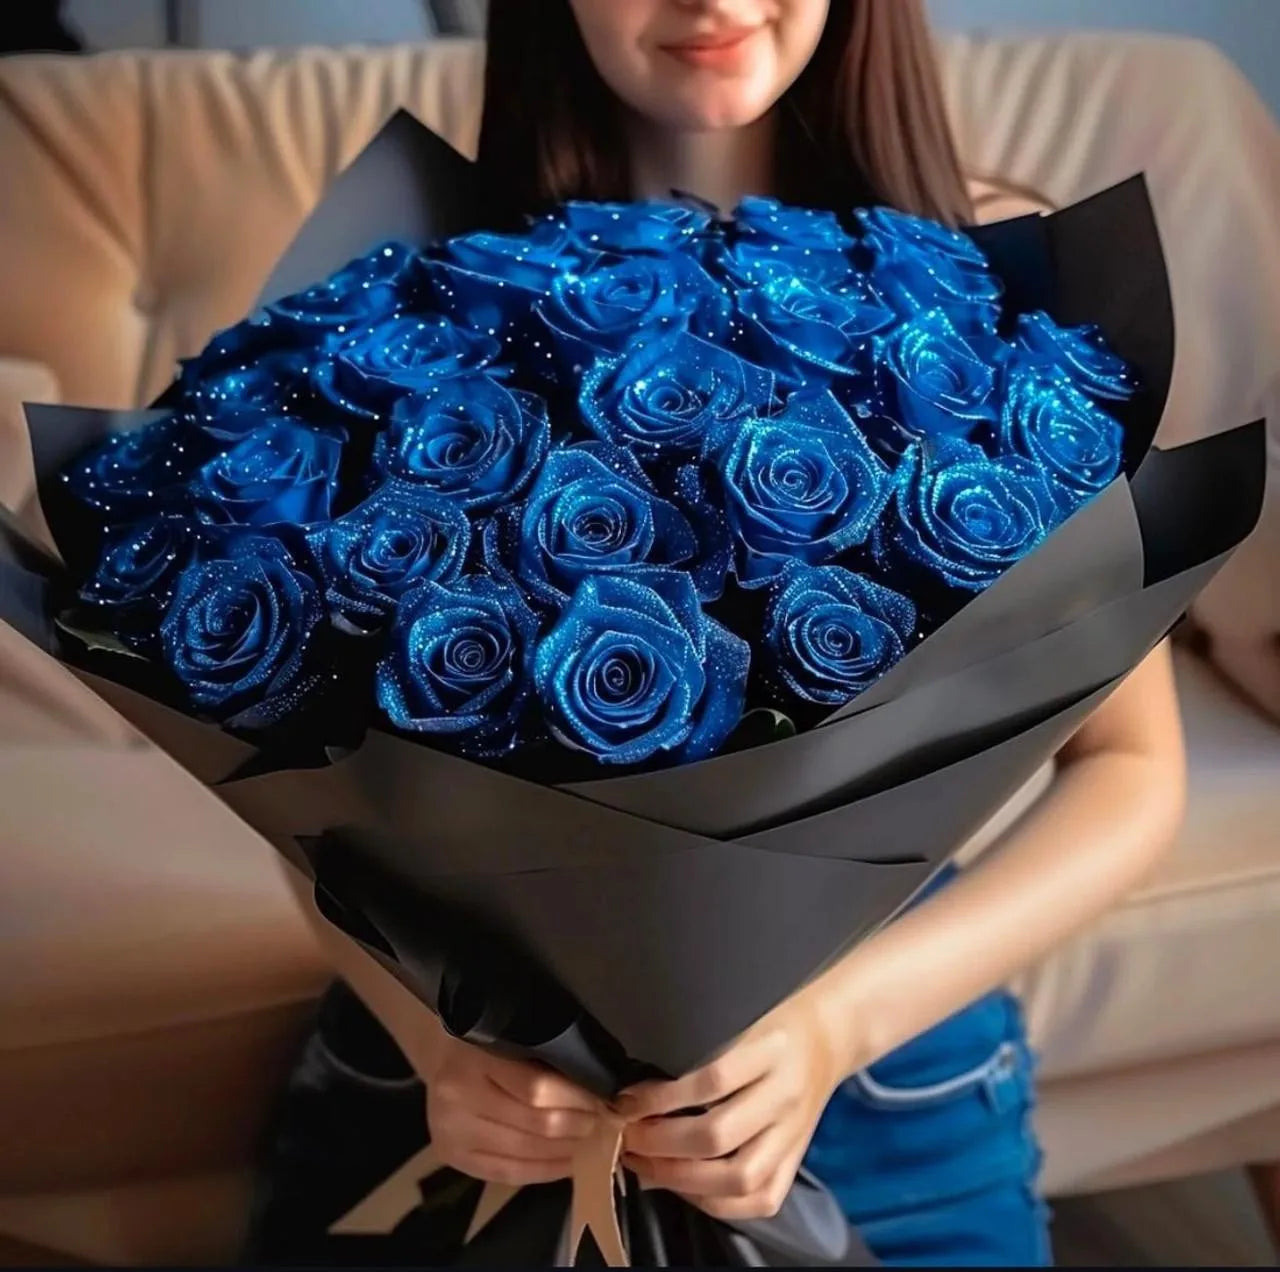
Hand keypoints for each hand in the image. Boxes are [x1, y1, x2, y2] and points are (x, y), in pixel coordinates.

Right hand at [426, 1033, 606, 1186]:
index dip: (577, 1100)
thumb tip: (600, 1089)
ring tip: (591, 1145)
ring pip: (523, 1153)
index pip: (537, 1089)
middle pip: (533, 1124)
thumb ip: (547, 1060)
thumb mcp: (513, 1036)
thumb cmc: (488, 1042)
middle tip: (605, 1125)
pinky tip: (567, 1163)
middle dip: (577, 1127)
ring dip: (565, 1152)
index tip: (606, 1101)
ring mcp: (451, 1132)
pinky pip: (508, 1173)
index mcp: (475, 1059)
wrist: (442, 1059)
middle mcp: (457, 1098)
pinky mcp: (452, 1158)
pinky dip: (544, 1171)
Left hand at [613, 986, 844, 1220]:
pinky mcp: (796, 1159)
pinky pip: (760, 1199)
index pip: (710, 1081)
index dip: (660, 1097)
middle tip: (626, 1136)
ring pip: (738, 1176)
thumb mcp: (738, 1016)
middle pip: (718, 1135)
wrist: (827, 1038)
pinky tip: (684, 1187)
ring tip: (645, 1165)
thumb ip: (698, 1043)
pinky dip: (717, 1202)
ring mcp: (793, 1133)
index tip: (626, 1100)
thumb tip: (639, 1082)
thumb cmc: (770, 1021)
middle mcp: (784, 1095)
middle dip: (660, 1143)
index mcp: (770, 1049)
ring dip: (681, 1179)